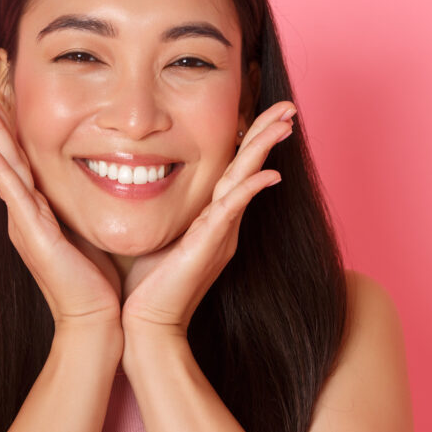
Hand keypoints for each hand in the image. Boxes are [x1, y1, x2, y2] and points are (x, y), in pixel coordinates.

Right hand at [0, 82, 122, 330]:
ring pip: (3, 165)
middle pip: (2, 153)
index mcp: (36, 207)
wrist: (96, 321)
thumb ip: (78, 204)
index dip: (6, 122)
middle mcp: (24, 211)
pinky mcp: (35, 236)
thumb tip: (90, 179)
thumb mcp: (86, 228)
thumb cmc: (98, 279)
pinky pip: (15, 196)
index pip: (17, 154)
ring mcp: (26, 223)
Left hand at [119, 101, 295, 337]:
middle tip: (289, 107)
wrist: (144, 325)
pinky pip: (232, 211)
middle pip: (247, 168)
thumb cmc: (145, 285)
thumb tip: (142, 181)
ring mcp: (219, 234)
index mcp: (211, 219)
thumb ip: (164, 211)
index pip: (233, 170)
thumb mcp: (157, 235)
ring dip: (263, 150)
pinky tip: (268, 174)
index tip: (258, 111)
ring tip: (285, 123)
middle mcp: (222, 224)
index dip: (248, 140)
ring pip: (245, 181)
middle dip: (266, 134)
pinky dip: (249, 190)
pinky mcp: (209, 246)